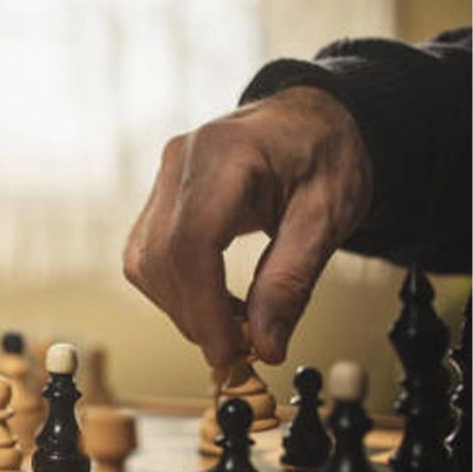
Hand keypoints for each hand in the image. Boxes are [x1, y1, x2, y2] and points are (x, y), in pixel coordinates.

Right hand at [123, 86, 371, 367]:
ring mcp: (163, 177)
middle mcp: (181, 161)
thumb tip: (263, 346)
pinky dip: (175, 289)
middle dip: (194, 315)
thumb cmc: (324, 154)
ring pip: (145, 263)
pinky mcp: (158, 196)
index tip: (228, 353)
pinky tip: (212, 299)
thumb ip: (290, 281)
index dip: (202, 307)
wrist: (311, 118)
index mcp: (226, 154)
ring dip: (182, 306)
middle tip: (238, 349)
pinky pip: (147, 255)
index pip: (190, 242)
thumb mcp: (327, 218)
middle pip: (161, 258)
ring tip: (231, 322)